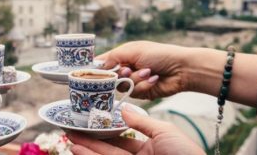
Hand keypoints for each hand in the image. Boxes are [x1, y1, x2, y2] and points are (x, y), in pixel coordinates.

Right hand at [68, 105, 204, 154]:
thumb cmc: (186, 154)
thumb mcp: (164, 131)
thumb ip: (141, 121)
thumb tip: (122, 108)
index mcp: (150, 146)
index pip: (122, 137)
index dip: (106, 130)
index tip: (91, 121)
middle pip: (109, 148)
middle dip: (90, 140)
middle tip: (72, 130)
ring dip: (86, 149)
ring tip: (70, 139)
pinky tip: (79, 151)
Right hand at [98, 41, 189, 99]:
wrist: (181, 69)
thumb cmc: (159, 54)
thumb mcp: (134, 50)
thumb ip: (114, 57)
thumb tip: (99, 66)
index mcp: (122, 55)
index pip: (103, 62)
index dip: (96, 68)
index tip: (90, 73)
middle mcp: (125, 67)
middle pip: (109, 77)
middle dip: (120, 74)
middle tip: (129, 69)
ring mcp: (133, 80)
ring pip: (121, 86)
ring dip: (135, 79)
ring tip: (148, 72)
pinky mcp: (141, 91)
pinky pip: (134, 93)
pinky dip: (144, 85)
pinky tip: (154, 79)